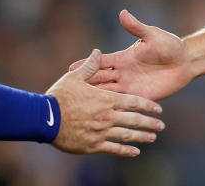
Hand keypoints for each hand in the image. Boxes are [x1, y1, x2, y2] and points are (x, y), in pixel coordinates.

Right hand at [47, 49, 163, 156]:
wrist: (43, 119)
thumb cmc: (59, 96)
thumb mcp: (74, 77)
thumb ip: (90, 65)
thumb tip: (97, 51)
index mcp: (107, 99)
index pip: (134, 102)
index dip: (148, 106)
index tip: (158, 109)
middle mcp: (108, 116)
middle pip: (135, 120)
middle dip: (149, 123)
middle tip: (161, 126)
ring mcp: (101, 131)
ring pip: (127, 135)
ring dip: (142, 136)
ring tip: (153, 137)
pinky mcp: (93, 145)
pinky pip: (113, 148)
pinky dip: (126, 150)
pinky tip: (135, 151)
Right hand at [71, 10, 195, 100]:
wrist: (185, 61)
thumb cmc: (169, 45)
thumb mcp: (152, 35)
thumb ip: (136, 27)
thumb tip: (123, 12)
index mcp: (123, 58)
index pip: (100, 62)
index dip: (86, 64)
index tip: (70, 69)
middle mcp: (123, 73)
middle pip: (100, 80)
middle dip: (85, 85)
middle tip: (68, 93)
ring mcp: (130, 87)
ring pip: (109, 95)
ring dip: (97, 100)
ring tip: (81, 109)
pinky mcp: (140, 97)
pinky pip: (124, 106)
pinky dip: (113, 111)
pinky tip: (102, 119)